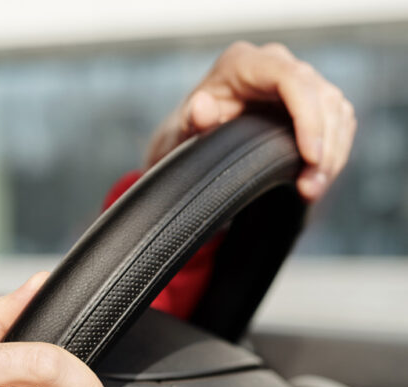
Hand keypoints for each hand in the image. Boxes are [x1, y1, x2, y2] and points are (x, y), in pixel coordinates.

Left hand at [145, 41, 356, 199]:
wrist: (194, 135)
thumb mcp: (181, 131)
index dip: (308, 117)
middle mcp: (274, 64)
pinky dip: (334, 153)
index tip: (310, 156)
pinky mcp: (311, 99)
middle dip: (324, 145)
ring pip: (335, 111)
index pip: (292, 79)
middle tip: (310, 188)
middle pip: (321, 96)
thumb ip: (190, 121)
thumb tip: (201, 107)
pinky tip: (319, 179)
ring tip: (312, 190)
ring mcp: (296, 79)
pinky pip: (337, 121)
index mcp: (242, 63)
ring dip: (332, 154)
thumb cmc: (188, 131)